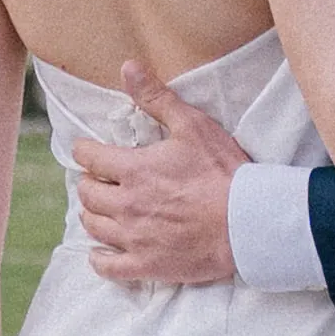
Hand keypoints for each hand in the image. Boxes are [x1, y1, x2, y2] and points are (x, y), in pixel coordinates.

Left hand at [65, 69, 245, 288]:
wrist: (248, 223)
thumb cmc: (224, 173)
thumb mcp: (193, 126)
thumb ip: (157, 98)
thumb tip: (128, 68)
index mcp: (134, 170)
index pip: (89, 157)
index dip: (86, 151)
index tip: (89, 150)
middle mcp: (126, 205)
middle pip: (87, 193)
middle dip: (90, 182)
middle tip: (100, 179)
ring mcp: (134, 238)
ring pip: (92, 226)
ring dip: (93, 214)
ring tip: (103, 208)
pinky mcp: (146, 265)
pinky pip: (107, 267)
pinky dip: (99, 259)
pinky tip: (102, 252)